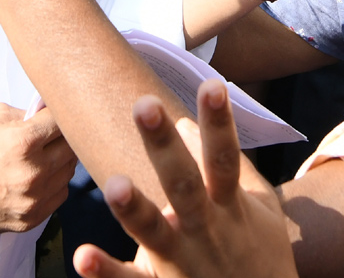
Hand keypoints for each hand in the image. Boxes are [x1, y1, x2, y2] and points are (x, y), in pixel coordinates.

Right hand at [0, 104, 76, 234]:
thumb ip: (29, 113)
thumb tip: (52, 112)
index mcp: (24, 142)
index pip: (63, 122)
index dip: (59, 115)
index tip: (54, 116)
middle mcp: (32, 173)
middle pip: (71, 148)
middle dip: (62, 137)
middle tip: (48, 134)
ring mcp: (32, 200)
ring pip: (68, 173)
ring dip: (59, 161)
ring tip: (40, 156)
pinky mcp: (29, 220)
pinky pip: (59, 196)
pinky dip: (53, 184)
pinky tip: (35, 176)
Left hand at [71, 79, 297, 277]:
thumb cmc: (261, 250)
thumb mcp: (258, 205)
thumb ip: (223, 164)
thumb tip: (184, 120)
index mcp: (230, 206)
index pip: (223, 158)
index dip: (219, 122)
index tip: (212, 84)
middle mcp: (207, 230)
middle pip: (184, 184)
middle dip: (164, 145)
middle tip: (144, 104)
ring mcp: (184, 262)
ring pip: (155, 233)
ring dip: (134, 209)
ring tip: (113, 184)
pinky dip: (107, 273)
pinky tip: (82, 256)